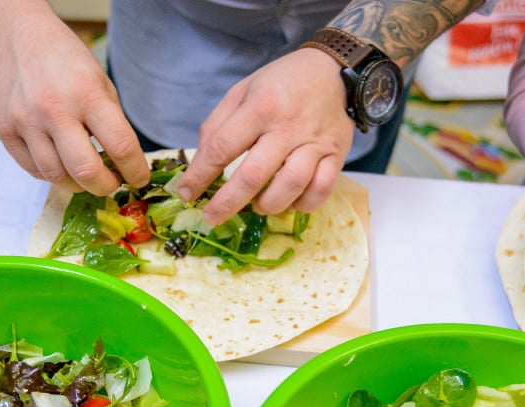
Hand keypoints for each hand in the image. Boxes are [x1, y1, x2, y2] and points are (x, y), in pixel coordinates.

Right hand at [0, 1, 147, 193]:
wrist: (14, 36)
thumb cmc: (64, 60)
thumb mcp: (99, 81)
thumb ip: (111, 121)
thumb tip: (123, 162)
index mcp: (87, 93)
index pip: (120, 145)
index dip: (135, 171)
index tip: (139, 180)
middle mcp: (54, 110)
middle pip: (85, 171)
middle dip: (104, 186)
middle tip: (111, 183)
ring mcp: (26, 122)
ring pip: (56, 176)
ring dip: (77, 184)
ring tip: (85, 175)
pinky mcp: (5, 131)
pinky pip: (33, 170)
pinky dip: (52, 174)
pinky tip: (61, 164)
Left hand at [178, 48, 354, 224]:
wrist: (333, 70)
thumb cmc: (281, 83)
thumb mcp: (242, 91)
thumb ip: (218, 125)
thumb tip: (200, 164)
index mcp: (260, 106)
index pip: (221, 149)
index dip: (199, 176)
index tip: (187, 194)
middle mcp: (288, 127)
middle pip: (253, 176)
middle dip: (227, 203)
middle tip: (211, 218)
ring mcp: (315, 143)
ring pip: (290, 187)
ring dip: (268, 205)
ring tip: (256, 205)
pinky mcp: (337, 155)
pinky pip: (321, 190)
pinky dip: (303, 204)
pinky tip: (290, 201)